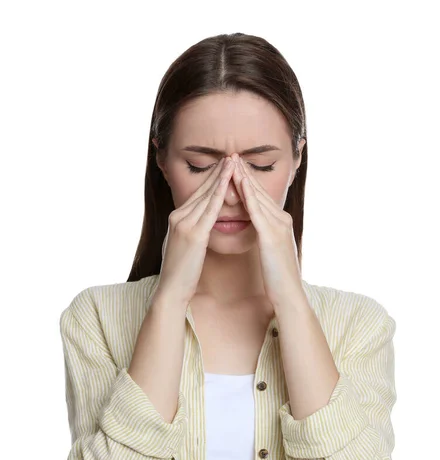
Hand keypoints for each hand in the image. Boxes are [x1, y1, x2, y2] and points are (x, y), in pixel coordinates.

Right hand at [157, 157, 235, 304]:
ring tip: (233, 162)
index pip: (197, 194)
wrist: (172, 290)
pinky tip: (229, 183)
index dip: (211, 179)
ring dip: (221, 177)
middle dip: (217, 172)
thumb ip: (191, 232)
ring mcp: (184, 224)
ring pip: (207, 196)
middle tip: (231, 156)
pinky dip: (220, 194)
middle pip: (202, 190)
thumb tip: (199, 227)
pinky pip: (210, 210)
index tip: (224, 166)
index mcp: (177, 219)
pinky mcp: (193, 234)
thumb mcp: (184, 247)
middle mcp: (178, 217)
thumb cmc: (181, 273)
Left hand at [229, 154, 303, 307]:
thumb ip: (267, 237)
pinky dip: (248, 196)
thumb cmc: (278, 277)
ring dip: (245, 178)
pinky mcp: (271, 236)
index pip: (262, 197)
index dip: (248, 181)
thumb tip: (259, 230)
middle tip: (232, 155)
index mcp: (281, 223)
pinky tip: (238, 183)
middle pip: (260, 192)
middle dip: (245, 173)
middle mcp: (281, 220)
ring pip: (258, 197)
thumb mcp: (272, 251)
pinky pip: (257, 211)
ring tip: (232, 162)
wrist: (289, 294)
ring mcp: (278, 226)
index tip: (236, 167)